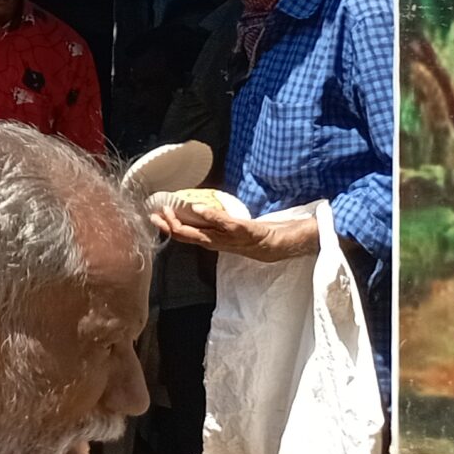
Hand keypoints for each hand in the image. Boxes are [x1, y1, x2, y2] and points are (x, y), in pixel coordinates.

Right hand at [153, 199, 319, 262]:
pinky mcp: (252, 234)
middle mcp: (227, 244)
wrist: (299, 243)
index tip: (154, 217)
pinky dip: (212, 218)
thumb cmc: (273, 235)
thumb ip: (226, 222)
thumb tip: (208, 210)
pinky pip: (228, 226)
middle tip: (154, 215)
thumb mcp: (246, 229)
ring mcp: (238, 241)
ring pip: (205, 236)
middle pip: (192, 239)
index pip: (191, 237)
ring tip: (168, 213)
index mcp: (223, 242)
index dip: (171, 229)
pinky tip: (198, 209)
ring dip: (184, 225)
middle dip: (170, 228)